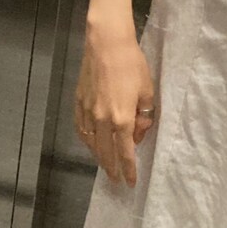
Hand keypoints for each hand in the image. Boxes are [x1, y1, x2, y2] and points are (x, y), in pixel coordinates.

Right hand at [74, 23, 156, 186]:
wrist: (106, 45)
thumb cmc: (132, 65)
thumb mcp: (147, 92)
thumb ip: (144, 116)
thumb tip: (138, 134)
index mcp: (122, 118)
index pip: (126, 152)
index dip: (128, 170)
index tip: (130, 183)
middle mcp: (102, 119)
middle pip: (106, 152)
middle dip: (112, 169)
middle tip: (117, 180)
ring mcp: (88, 111)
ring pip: (92, 143)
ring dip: (99, 157)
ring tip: (106, 166)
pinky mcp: (78, 102)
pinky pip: (81, 129)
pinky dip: (87, 141)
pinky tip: (92, 144)